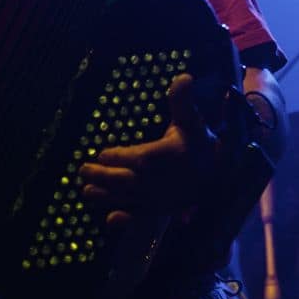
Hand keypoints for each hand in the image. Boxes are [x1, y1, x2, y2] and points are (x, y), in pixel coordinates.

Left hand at [78, 74, 216, 229]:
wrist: (216, 172)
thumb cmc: (197, 141)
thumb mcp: (191, 119)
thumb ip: (182, 100)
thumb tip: (184, 76)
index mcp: (169, 156)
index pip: (141, 158)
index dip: (121, 157)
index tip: (103, 154)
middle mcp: (164, 180)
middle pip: (129, 180)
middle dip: (104, 176)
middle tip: (82, 170)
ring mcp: (162, 198)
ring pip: (130, 198)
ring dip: (107, 196)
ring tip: (86, 191)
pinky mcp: (161, 210)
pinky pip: (143, 217)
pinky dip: (127, 221)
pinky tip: (111, 221)